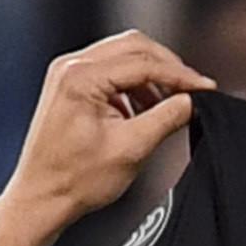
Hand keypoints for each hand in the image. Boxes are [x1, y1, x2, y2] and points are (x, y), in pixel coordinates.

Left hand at [9, 30, 209, 226]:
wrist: (42, 198)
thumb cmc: (73, 180)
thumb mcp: (131, 149)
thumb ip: (166, 118)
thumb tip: (190, 101)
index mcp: (81, 77)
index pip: (143, 62)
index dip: (180, 75)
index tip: (203, 87)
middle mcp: (71, 68)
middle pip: (134, 47)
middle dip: (167, 67)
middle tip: (191, 90)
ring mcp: (68, 74)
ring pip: (124, 56)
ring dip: (151, 76)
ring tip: (169, 104)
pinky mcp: (71, 86)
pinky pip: (111, 72)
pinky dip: (134, 85)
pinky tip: (145, 109)